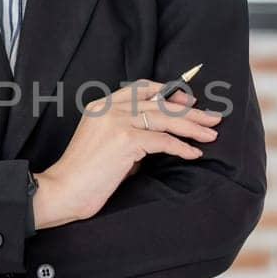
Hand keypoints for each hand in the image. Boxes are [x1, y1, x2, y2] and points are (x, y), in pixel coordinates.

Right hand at [35, 81, 222, 225]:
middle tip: (212, 117)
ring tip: (211, 134)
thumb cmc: (84, 174)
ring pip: (165, 119)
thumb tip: (159, 138)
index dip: (169, 93)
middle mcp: (109, 108)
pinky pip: (163, 141)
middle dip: (190, 111)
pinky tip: (194, 153)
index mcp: (102, 104)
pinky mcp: (125, 140)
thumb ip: (129, 134)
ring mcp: (117, 122)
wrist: (63, 190)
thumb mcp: (105, 144)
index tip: (189, 101)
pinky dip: (182, 147)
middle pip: (159, 103)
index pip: (141, 88)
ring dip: (192, 127)